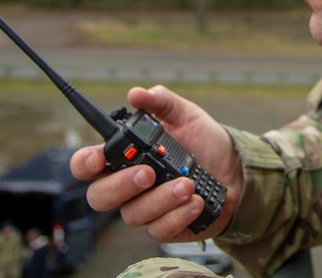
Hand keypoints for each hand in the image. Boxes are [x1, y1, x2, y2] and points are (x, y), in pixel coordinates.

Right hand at [70, 85, 242, 242]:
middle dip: (121, 186)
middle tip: (148, 173)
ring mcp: (146, 208)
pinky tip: (195, 201)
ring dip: (161, 199)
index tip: (99, 159)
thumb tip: (137, 93)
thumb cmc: (204, 142)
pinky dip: (178, 215)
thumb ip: (161, 102)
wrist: (236, 169)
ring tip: (187, 184)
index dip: (85, 163)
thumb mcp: (186, 115)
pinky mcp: (166, 226)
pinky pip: (159, 229)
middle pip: (100, 196)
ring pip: (133, 214)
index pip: (88, 164)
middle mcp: (128, 185)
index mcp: (126, 157)